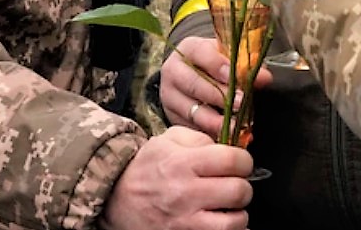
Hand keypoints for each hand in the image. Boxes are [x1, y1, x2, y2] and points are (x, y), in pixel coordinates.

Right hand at [100, 127, 251, 229]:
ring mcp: (184, 221)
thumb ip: (199, 138)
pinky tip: (220, 221)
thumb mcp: (167, 140)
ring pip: (234, 222)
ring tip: (228, 207)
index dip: (244, 161)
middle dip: (243, 187)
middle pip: (239, 192)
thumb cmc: (145, 168)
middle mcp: (185, 193)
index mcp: (183, 163)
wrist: (115, 198)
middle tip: (234, 185)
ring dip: (237, 214)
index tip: (240, 164)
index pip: (234, 160)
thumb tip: (228, 148)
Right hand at [160, 36, 271, 137]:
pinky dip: (208, 133)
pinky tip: (224, 136)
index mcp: (189, 49)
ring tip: (235, 126)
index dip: (220, 66)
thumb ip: (245, 65)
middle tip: (241, 104)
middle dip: (220, 96)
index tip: (237, 78)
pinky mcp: (172, 117)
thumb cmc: (215, 63)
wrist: (191, 74)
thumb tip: (264, 78)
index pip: (201, 54)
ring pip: (191, 110)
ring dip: (215, 120)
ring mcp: (170, 96)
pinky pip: (190, 128)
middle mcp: (174, 71)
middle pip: (194, 84)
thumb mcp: (228, 56)